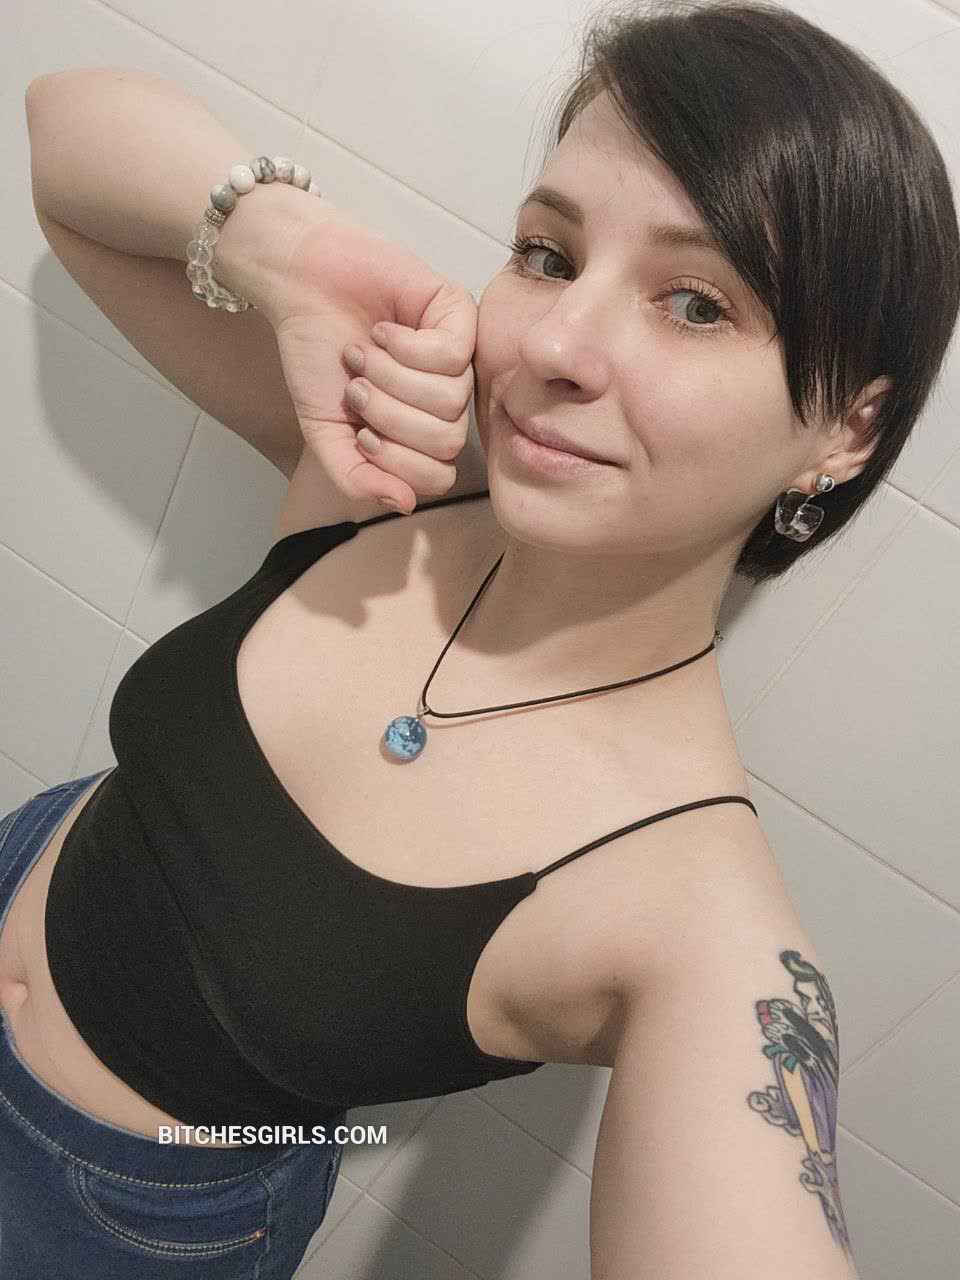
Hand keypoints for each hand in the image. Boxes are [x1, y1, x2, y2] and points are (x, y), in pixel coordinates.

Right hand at [263, 216, 476, 514]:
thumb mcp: (325, 433)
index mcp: (421, 432)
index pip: (437, 476)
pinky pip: (451, 356)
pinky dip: (402, 347)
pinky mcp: (460, 315)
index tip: (359, 431)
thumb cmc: (317, 357)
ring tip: (362, 354)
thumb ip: (357, 477)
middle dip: (389, 417)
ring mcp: (459, 358)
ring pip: (449, 400)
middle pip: (446, 441)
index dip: (395, 461)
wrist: (301, 288)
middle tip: (357, 387)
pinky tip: (382, 331)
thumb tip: (405, 504)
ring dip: (390, 378)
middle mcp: (447, 400)